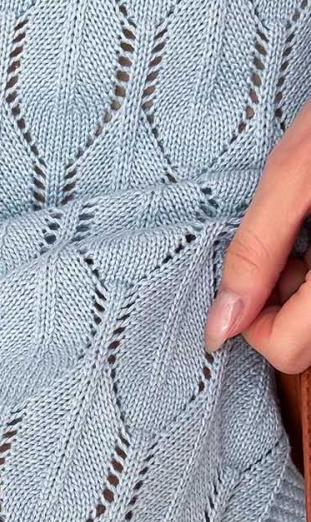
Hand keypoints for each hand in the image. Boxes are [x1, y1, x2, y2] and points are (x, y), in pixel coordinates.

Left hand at [204, 100, 310, 373]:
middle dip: (279, 308)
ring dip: (303, 296)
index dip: (253, 322)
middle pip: (307, 345)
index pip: (288, 349)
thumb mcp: (297, 171)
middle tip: (285, 248)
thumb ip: (256, 251)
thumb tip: (220, 326)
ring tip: (308, 235)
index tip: (250, 277)